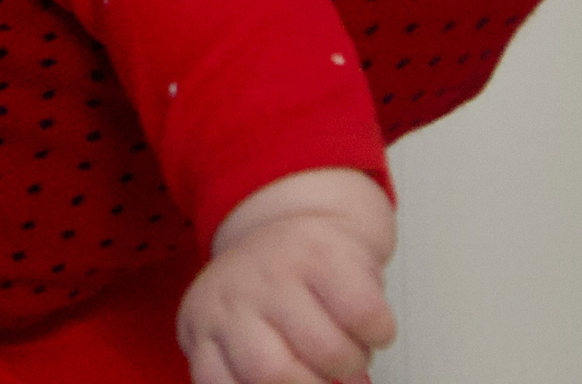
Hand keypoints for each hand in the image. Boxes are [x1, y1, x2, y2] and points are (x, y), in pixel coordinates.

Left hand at [179, 168, 397, 383]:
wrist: (294, 214)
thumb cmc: (273, 294)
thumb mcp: (241, 334)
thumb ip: (252, 373)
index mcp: (203, 325)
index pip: (217, 383)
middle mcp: (231, 297)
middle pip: (271, 373)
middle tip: (326, 379)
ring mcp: (275, 272)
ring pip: (330, 352)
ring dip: (352, 366)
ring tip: (346, 350)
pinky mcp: (322, 253)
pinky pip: (366, 317)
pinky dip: (378, 334)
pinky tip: (363, 325)